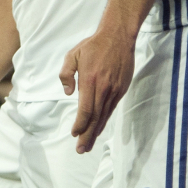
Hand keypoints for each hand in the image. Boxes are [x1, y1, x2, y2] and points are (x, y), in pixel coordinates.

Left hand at [59, 27, 135, 152]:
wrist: (118, 37)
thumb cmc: (92, 46)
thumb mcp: (72, 55)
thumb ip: (66, 74)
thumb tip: (68, 93)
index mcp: (90, 80)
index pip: (86, 109)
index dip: (80, 124)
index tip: (74, 134)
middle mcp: (104, 88)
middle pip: (95, 118)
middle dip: (87, 135)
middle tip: (81, 150)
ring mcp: (115, 90)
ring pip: (104, 116)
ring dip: (96, 132)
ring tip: (89, 145)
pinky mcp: (122, 89)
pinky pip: (111, 109)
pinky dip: (104, 121)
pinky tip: (99, 128)